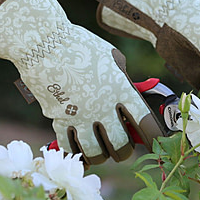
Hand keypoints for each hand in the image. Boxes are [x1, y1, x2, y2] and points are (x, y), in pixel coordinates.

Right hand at [0, 0, 162, 164]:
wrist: (44, 43)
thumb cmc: (81, 45)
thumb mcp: (112, 57)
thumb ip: (123, 80)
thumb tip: (130, 97)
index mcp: (122, 90)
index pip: (145, 124)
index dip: (154, 138)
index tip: (155, 143)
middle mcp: (104, 108)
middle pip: (120, 145)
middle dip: (124, 151)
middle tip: (122, 149)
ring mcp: (80, 117)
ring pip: (95, 153)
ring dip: (100, 156)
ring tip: (100, 152)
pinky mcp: (58, 120)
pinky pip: (70, 147)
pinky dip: (75, 150)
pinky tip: (77, 146)